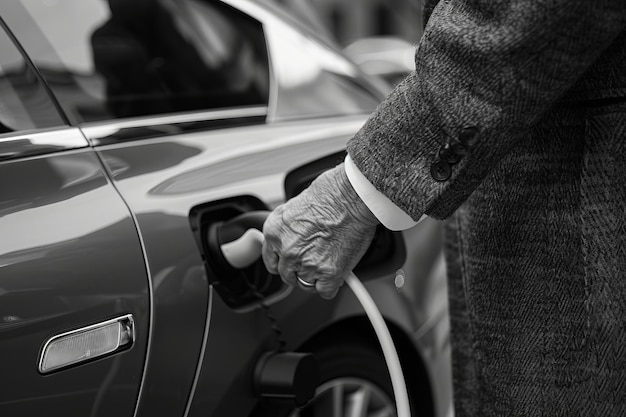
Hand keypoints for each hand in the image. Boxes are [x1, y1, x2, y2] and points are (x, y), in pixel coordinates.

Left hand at [262, 164, 378, 298]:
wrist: (351, 197)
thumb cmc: (330, 194)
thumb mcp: (296, 206)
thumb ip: (289, 228)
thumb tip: (294, 237)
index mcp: (274, 232)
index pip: (271, 261)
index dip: (283, 262)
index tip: (291, 263)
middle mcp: (288, 251)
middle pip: (288, 276)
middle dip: (301, 270)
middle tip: (315, 260)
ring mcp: (307, 264)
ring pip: (307, 284)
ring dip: (317, 277)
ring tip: (329, 260)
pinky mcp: (329, 274)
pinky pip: (325, 292)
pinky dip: (332, 285)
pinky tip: (337, 272)